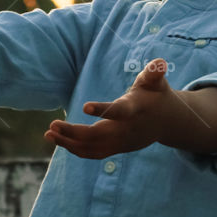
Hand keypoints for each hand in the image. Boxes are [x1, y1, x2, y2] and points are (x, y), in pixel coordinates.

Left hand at [45, 59, 174, 159]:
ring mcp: (121, 143)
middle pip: (98, 135)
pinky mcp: (116, 149)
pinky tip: (58, 139)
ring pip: (92, 148)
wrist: (168, 122)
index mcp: (135, 110)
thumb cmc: (156, 95)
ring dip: (69, 143)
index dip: (103, 109)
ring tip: (49, 133)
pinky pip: (93, 153)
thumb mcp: (156, 81)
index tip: (84, 106)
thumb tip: (160, 63)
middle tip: (52, 124)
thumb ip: (154, 73)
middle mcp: (126, 130)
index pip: (119, 112)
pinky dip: (75, 149)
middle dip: (74, 132)